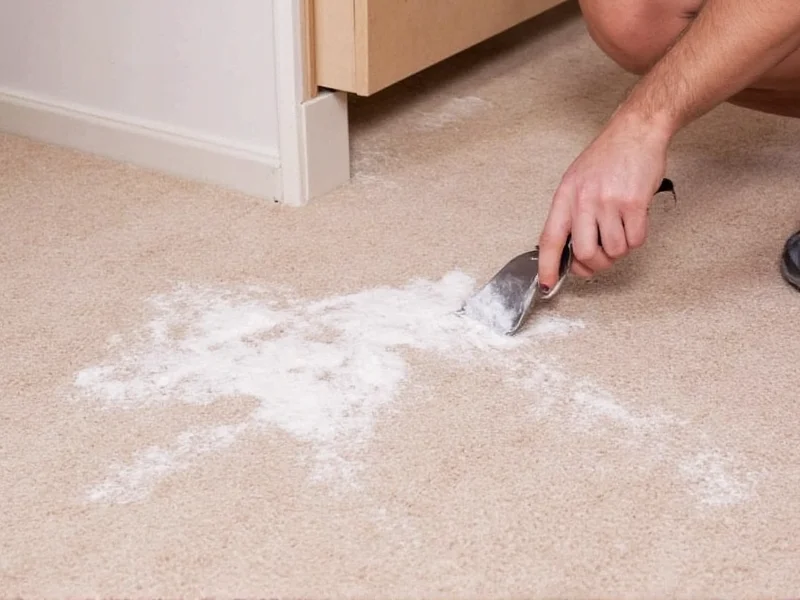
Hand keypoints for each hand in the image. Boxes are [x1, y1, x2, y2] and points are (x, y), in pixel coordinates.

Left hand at [536, 111, 671, 290]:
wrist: (636, 131)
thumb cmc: (607, 157)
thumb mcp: (576, 181)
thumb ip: (571, 214)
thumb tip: (570, 250)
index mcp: (565, 196)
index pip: (550, 239)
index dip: (547, 266)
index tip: (547, 284)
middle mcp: (584, 200)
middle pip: (584, 253)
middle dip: (595, 263)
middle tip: (602, 256)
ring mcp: (609, 202)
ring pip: (613, 250)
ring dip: (620, 248)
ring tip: (621, 229)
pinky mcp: (634, 203)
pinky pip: (635, 240)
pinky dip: (636, 238)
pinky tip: (634, 222)